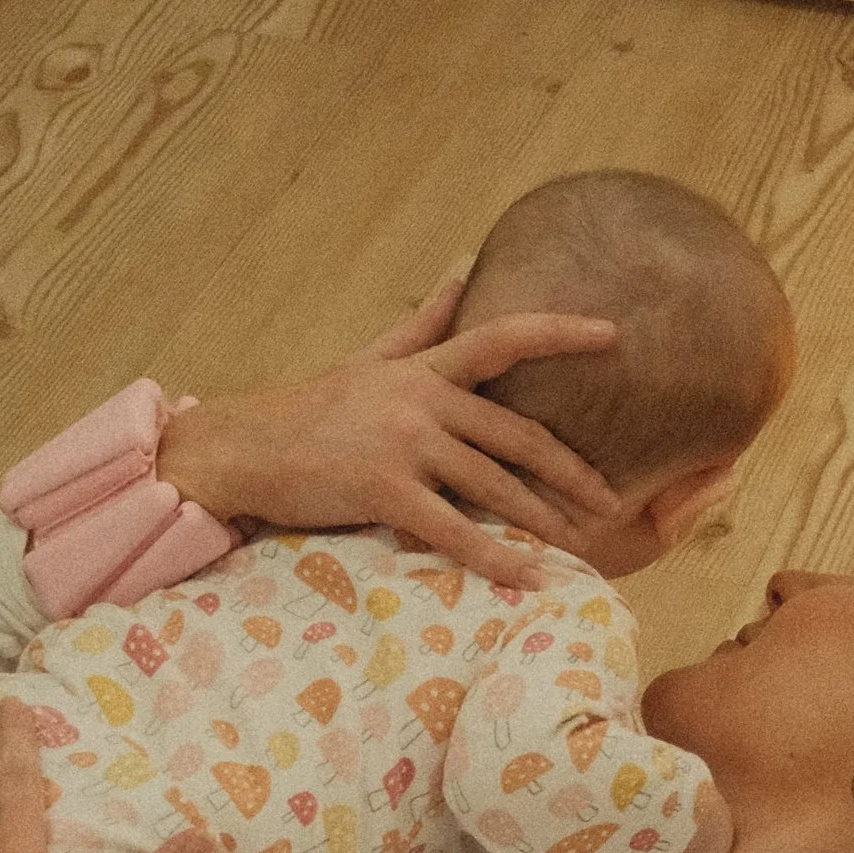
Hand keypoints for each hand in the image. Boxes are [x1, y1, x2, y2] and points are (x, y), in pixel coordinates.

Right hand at [156, 276, 622, 583]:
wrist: (239, 448)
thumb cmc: (307, 411)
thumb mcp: (368, 360)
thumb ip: (422, 327)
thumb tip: (460, 276)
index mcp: (423, 369)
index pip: (504, 337)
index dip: (561, 331)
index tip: (614, 335)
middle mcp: (421, 400)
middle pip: (517, 435)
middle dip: (571, 472)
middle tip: (611, 503)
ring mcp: (403, 444)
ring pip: (493, 485)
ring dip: (544, 521)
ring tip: (583, 549)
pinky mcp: (382, 490)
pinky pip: (451, 528)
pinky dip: (494, 555)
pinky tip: (527, 576)